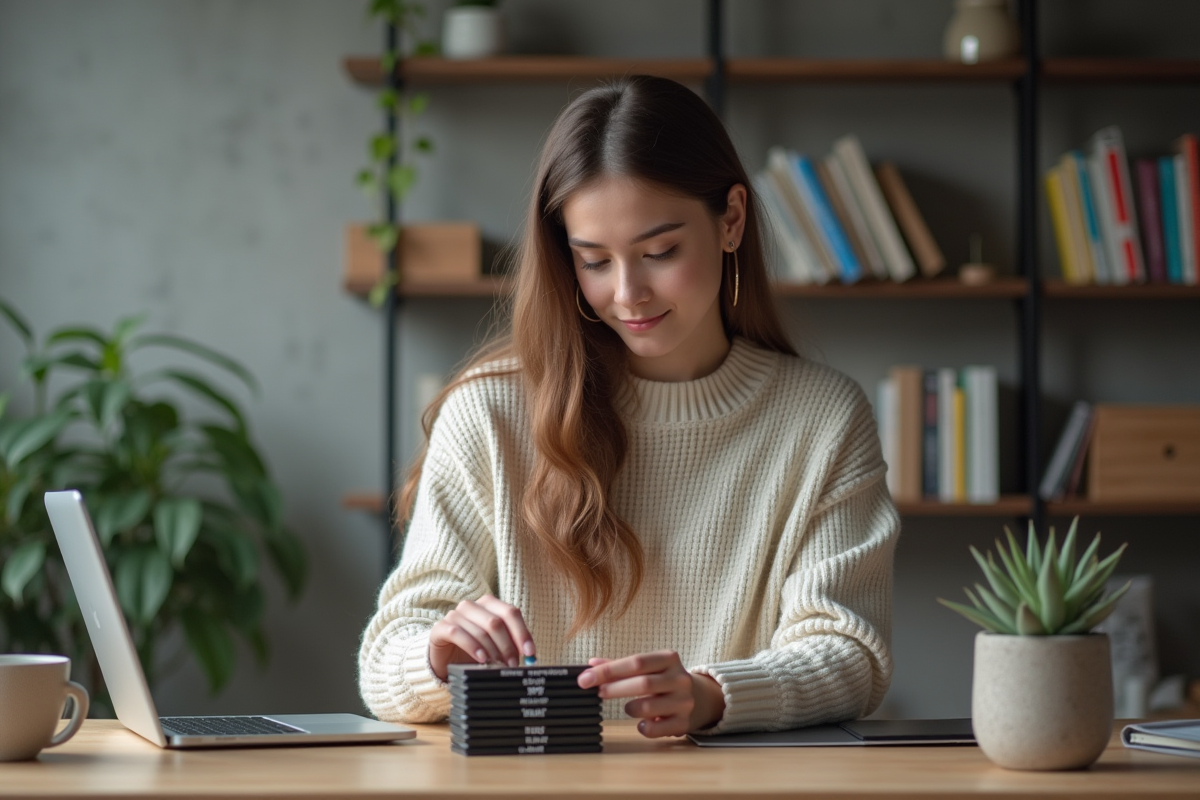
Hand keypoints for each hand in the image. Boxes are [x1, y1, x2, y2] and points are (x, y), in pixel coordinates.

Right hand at [428, 594, 534, 681]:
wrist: (445, 661)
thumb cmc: (475, 651)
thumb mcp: (496, 646)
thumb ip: (511, 645)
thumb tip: (531, 656)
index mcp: (488, 604)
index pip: (510, 612)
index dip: (522, 633)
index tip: (530, 652)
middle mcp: (471, 606)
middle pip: (496, 622)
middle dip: (508, 646)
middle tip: (513, 664)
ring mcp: (454, 615)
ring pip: (480, 630)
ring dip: (493, 650)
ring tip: (498, 665)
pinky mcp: (440, 628)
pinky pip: (458, 634)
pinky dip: (473, 647)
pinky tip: (481, 659)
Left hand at [577, 650, 725, 737]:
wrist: (702, 697)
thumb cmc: (665, 679)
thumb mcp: (649, 667)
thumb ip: (620, 666)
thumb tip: (591, 664)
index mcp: (668, 659)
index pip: (636, 662)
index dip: (608, 670)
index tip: (585, 678)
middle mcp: (679, 678)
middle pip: (642, 683)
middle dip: (615, 689)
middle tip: (597, 693)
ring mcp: (684, 701)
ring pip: (648, 707)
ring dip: (630, 708)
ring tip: (629, 707)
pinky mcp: (684, 723)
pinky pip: (656, 729)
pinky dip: (643, 727)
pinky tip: (641, 723)